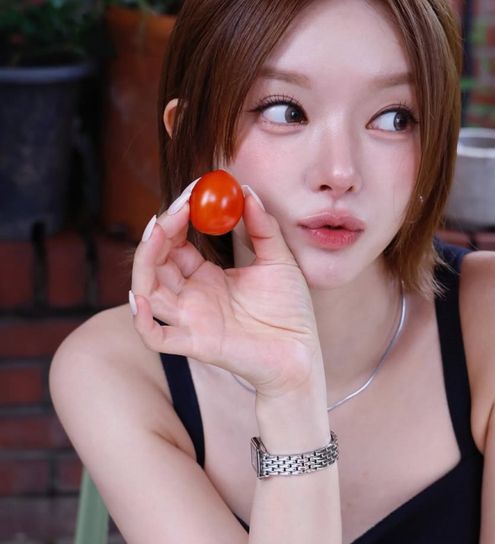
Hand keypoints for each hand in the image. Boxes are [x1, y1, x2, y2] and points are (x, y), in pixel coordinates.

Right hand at [130, 183, 323, 398]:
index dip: (178, 217)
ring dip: (145, 261)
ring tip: (158, 230)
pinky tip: (142, 297)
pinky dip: (142, 320)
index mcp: (206, 276)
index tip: (194, 191)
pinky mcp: (195, 344)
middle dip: (159, 232)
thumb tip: (247, 191)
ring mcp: (190, 320)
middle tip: (177, 208)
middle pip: (155, 263)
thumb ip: (263, 227)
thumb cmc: (290, 311)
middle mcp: (191, 297)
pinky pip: (156, 337)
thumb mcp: (279, 260)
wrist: (302, 352)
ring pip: (148, 291)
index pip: (176, 243)